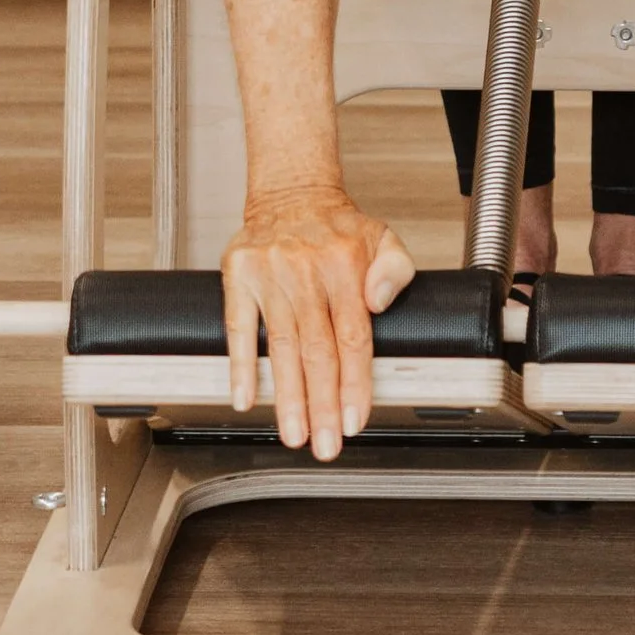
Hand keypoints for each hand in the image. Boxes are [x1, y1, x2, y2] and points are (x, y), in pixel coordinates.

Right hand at [223, 180, 414, 457]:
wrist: (291, 190)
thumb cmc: (339, 226)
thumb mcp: (383, 236)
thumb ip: (395, 270)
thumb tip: (380, 302)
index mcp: (345, 264)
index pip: (353, 336)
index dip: (354, 383)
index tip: (355, 421)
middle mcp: (307, 268)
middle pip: (317, 349)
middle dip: (322, 404)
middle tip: (324, 445)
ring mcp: (271, 272)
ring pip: (281, 345)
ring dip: (286, 396)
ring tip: (293, 433)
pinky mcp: (239, 274)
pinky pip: (238, 326)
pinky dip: (241, 364)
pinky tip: (244, 397)